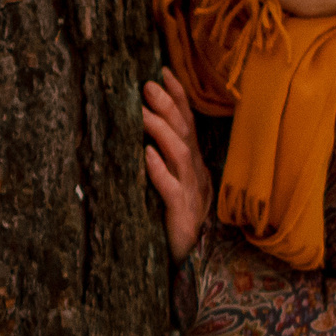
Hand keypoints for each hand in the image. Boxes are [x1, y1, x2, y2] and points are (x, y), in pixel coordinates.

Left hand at [141, 66, 211, 262]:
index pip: (187, 123)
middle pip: (184, 132)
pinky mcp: (181, 214)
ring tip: (141, 112)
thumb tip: (140, 132)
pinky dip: (158, 170)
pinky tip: (145, 155)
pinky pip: (170, 189)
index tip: (162, 72)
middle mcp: (194, 174)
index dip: (178, 97)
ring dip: (160, 130)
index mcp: (192, 164)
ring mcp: (190, 193)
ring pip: (179, 154)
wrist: (185, 263)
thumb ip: (161, 160)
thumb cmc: (171, 221)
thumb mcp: (168, 184)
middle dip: (168, 105)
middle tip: (147, 84)